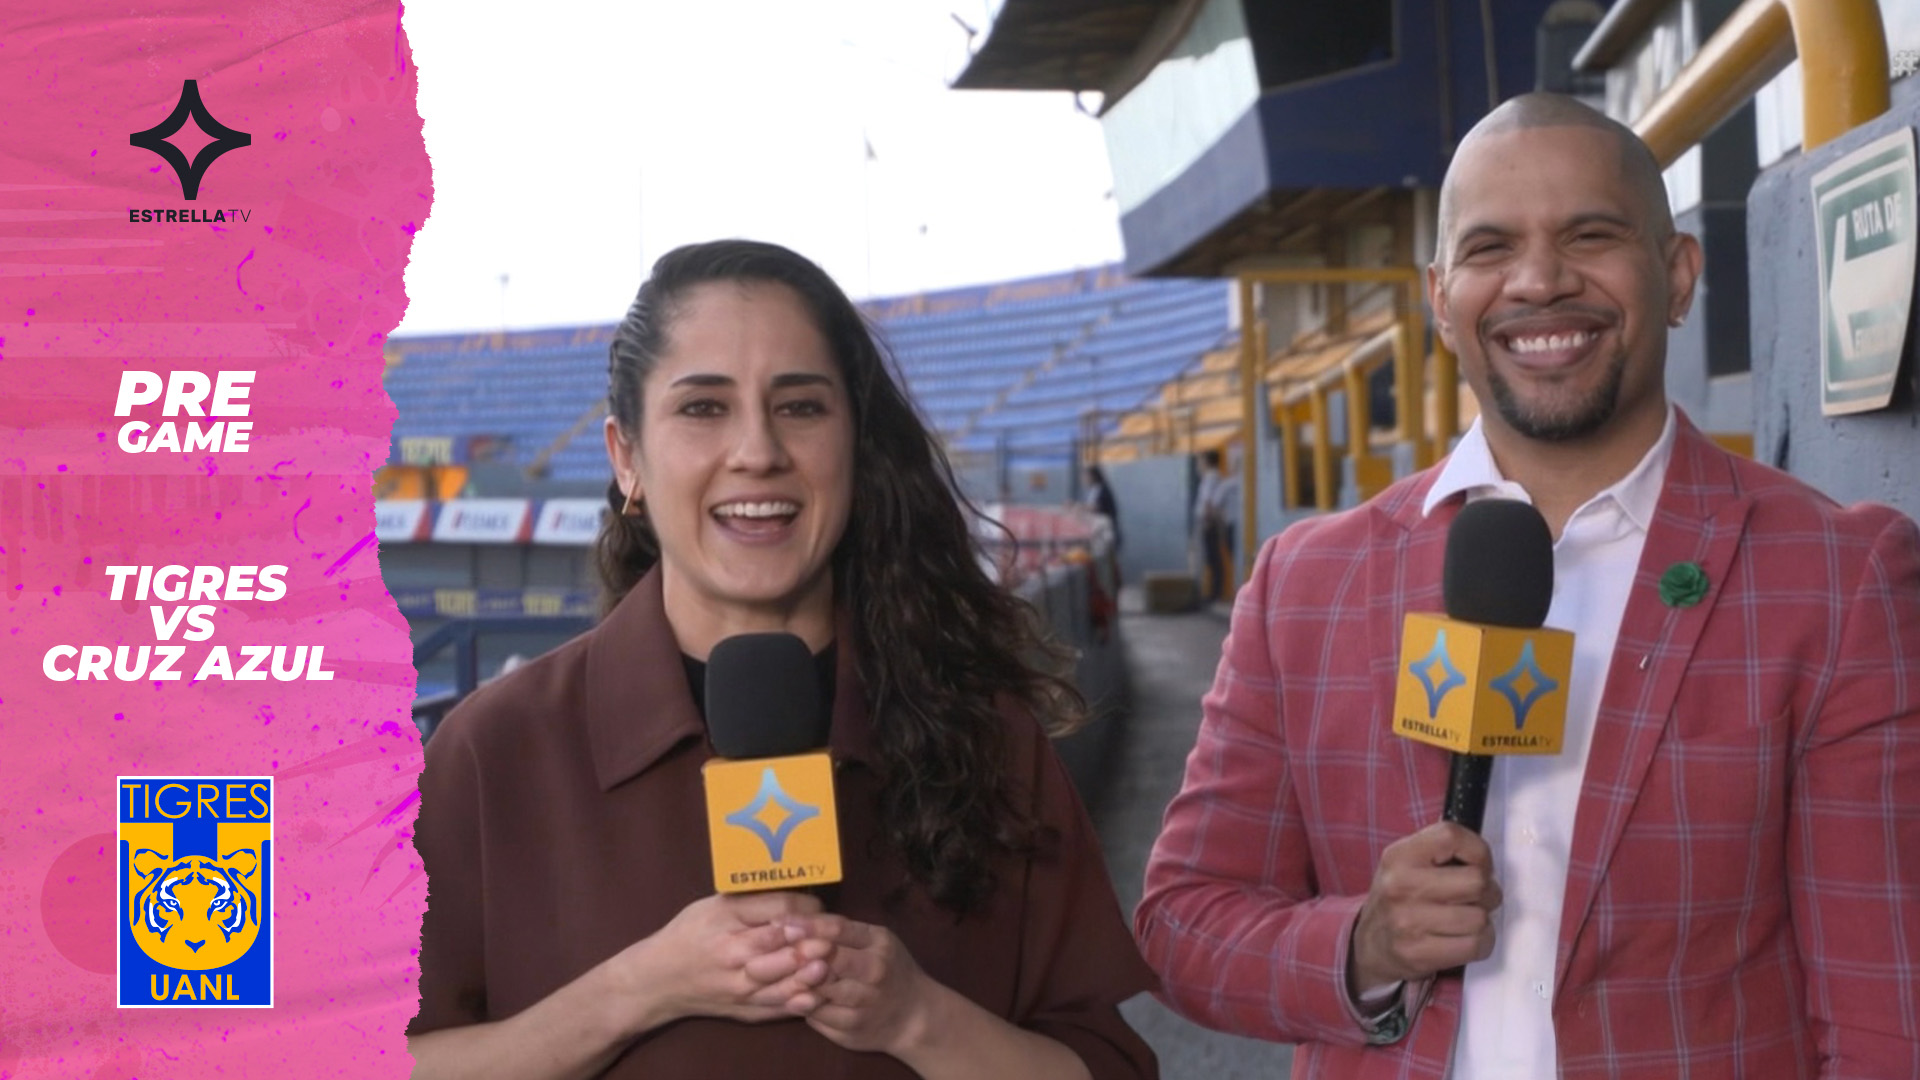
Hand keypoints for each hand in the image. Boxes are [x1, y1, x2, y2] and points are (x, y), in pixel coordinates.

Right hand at [615, 892, 833, 1028]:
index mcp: (727, 918)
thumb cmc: (690, 932)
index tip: (819, 907)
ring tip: (829, 963)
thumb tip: (798, 893)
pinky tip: (817, 992)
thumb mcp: (715, 905)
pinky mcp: (746, 1008)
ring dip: (809, 971)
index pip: (776, 908)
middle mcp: (733, 953)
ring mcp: (740, 985)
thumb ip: (754, 900)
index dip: (805, 907)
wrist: (660, 980)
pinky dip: (800, 1000)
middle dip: (811, 938)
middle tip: (833, 934)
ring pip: (782, 979)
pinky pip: (778, 1006)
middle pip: (781, 943)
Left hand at [777, 915, 930, 1055]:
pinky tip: (793, 999)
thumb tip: (796, 920)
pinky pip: (816, 1016)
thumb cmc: (889, 969)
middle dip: (798, 956)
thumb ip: (842, 932)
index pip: (838, 929)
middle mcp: (874, 972)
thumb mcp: (874, 941)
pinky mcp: (850, 1030)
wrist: (913, 1017)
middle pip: (827, 961)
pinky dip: (802, 1006)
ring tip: (777, 976)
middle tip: (772, 950)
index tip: (780, 923)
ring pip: (818, 991)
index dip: (806, 926)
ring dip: (796, 984)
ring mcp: (863, 1004)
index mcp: (879, 943)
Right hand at [1348, 822, 1501, 995]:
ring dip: (1482, 920)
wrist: (1369, 944)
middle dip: (1486, 891)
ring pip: (1480, 917)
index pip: (1452, 837)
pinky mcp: (1419, 953)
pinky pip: (1476, 945)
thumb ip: (1442, 851)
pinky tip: (1464, 937)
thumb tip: (1485, 858)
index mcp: (1399, 856)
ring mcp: (1409, 922)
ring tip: (1465, 918)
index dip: (1478, 851)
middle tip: (1475, 897)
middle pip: (1476, 881)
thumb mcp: (1407, 862)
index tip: (1479, 864)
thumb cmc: (1398, 899)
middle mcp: (1401, 886)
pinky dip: (1481, 942)